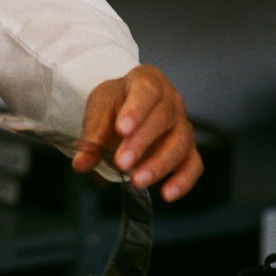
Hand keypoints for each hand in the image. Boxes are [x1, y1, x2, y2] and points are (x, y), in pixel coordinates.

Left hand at [72, 64, 202, 202]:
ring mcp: (183, 124)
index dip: (136, 111)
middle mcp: (171, 100)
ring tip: (136, 180)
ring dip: (159, 164)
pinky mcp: (189, 148)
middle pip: (163, 119)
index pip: (146, 92)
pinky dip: (184, 180)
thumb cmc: (116, 104)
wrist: (128, 104)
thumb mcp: (99, 109)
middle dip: (142, 143)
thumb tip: (81, 164)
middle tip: (122, 163)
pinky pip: (194, 164)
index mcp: (147, 81)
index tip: (121, 130)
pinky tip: (167, 194)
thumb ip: (92, 136)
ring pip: (181, 143)